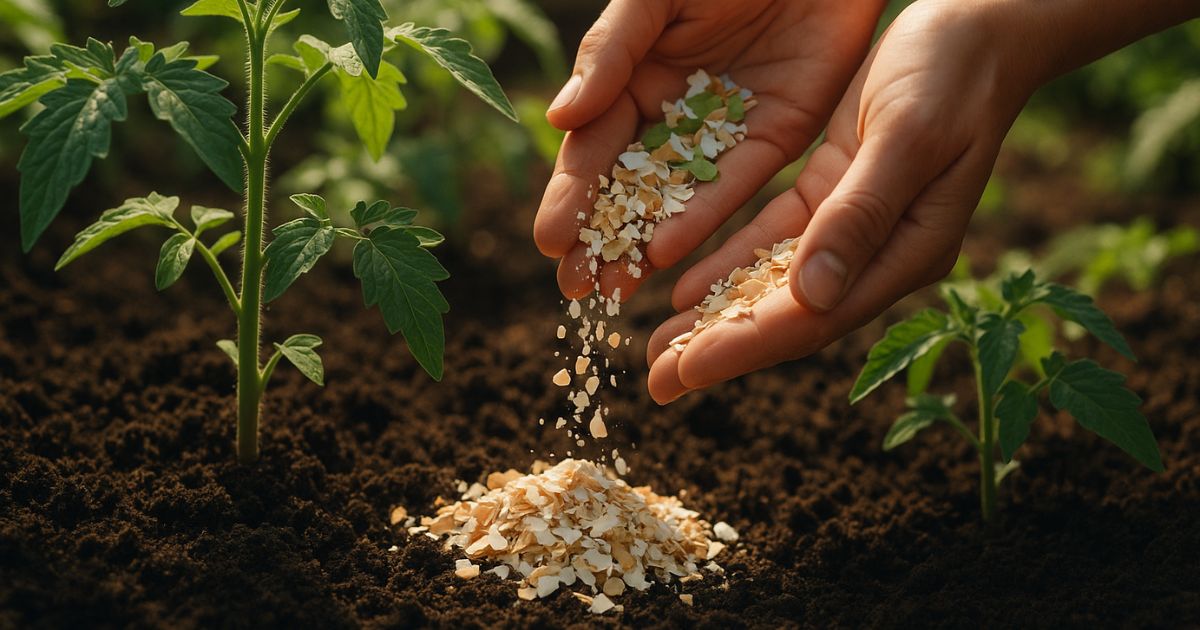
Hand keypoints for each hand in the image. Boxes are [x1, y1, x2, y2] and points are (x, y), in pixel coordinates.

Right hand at [533, 0, 885, 299]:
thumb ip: (611, 50)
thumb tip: (559, 117)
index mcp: (632, 75)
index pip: (593, 145)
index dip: (572, 193)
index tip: (550, 241)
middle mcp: (672, 109)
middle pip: (629, 184)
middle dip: (601, 235)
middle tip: (576, 288)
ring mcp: (723, 127)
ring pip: (677, 196)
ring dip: (643, 244)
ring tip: (614, 290)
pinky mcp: (775, 134)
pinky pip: (737, 184)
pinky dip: (704, 219)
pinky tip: (669, 255)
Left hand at [645, 1, 1039, 402]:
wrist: (976, 26)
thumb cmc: (951, 73)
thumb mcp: (906, 136)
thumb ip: (861, 214)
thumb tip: (815, 294)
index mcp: (909, 250)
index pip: (815, 317)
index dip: (745, 345)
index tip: (685, 370)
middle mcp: (881, 253)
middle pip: (789, 316)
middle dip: (720, 348)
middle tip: (656, 383)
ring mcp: (857, 227)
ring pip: (774, 285)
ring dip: (716, 316)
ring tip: (659, 348)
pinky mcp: (834, 193)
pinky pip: (772, 241)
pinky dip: (728, 263)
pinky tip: (684, 286)